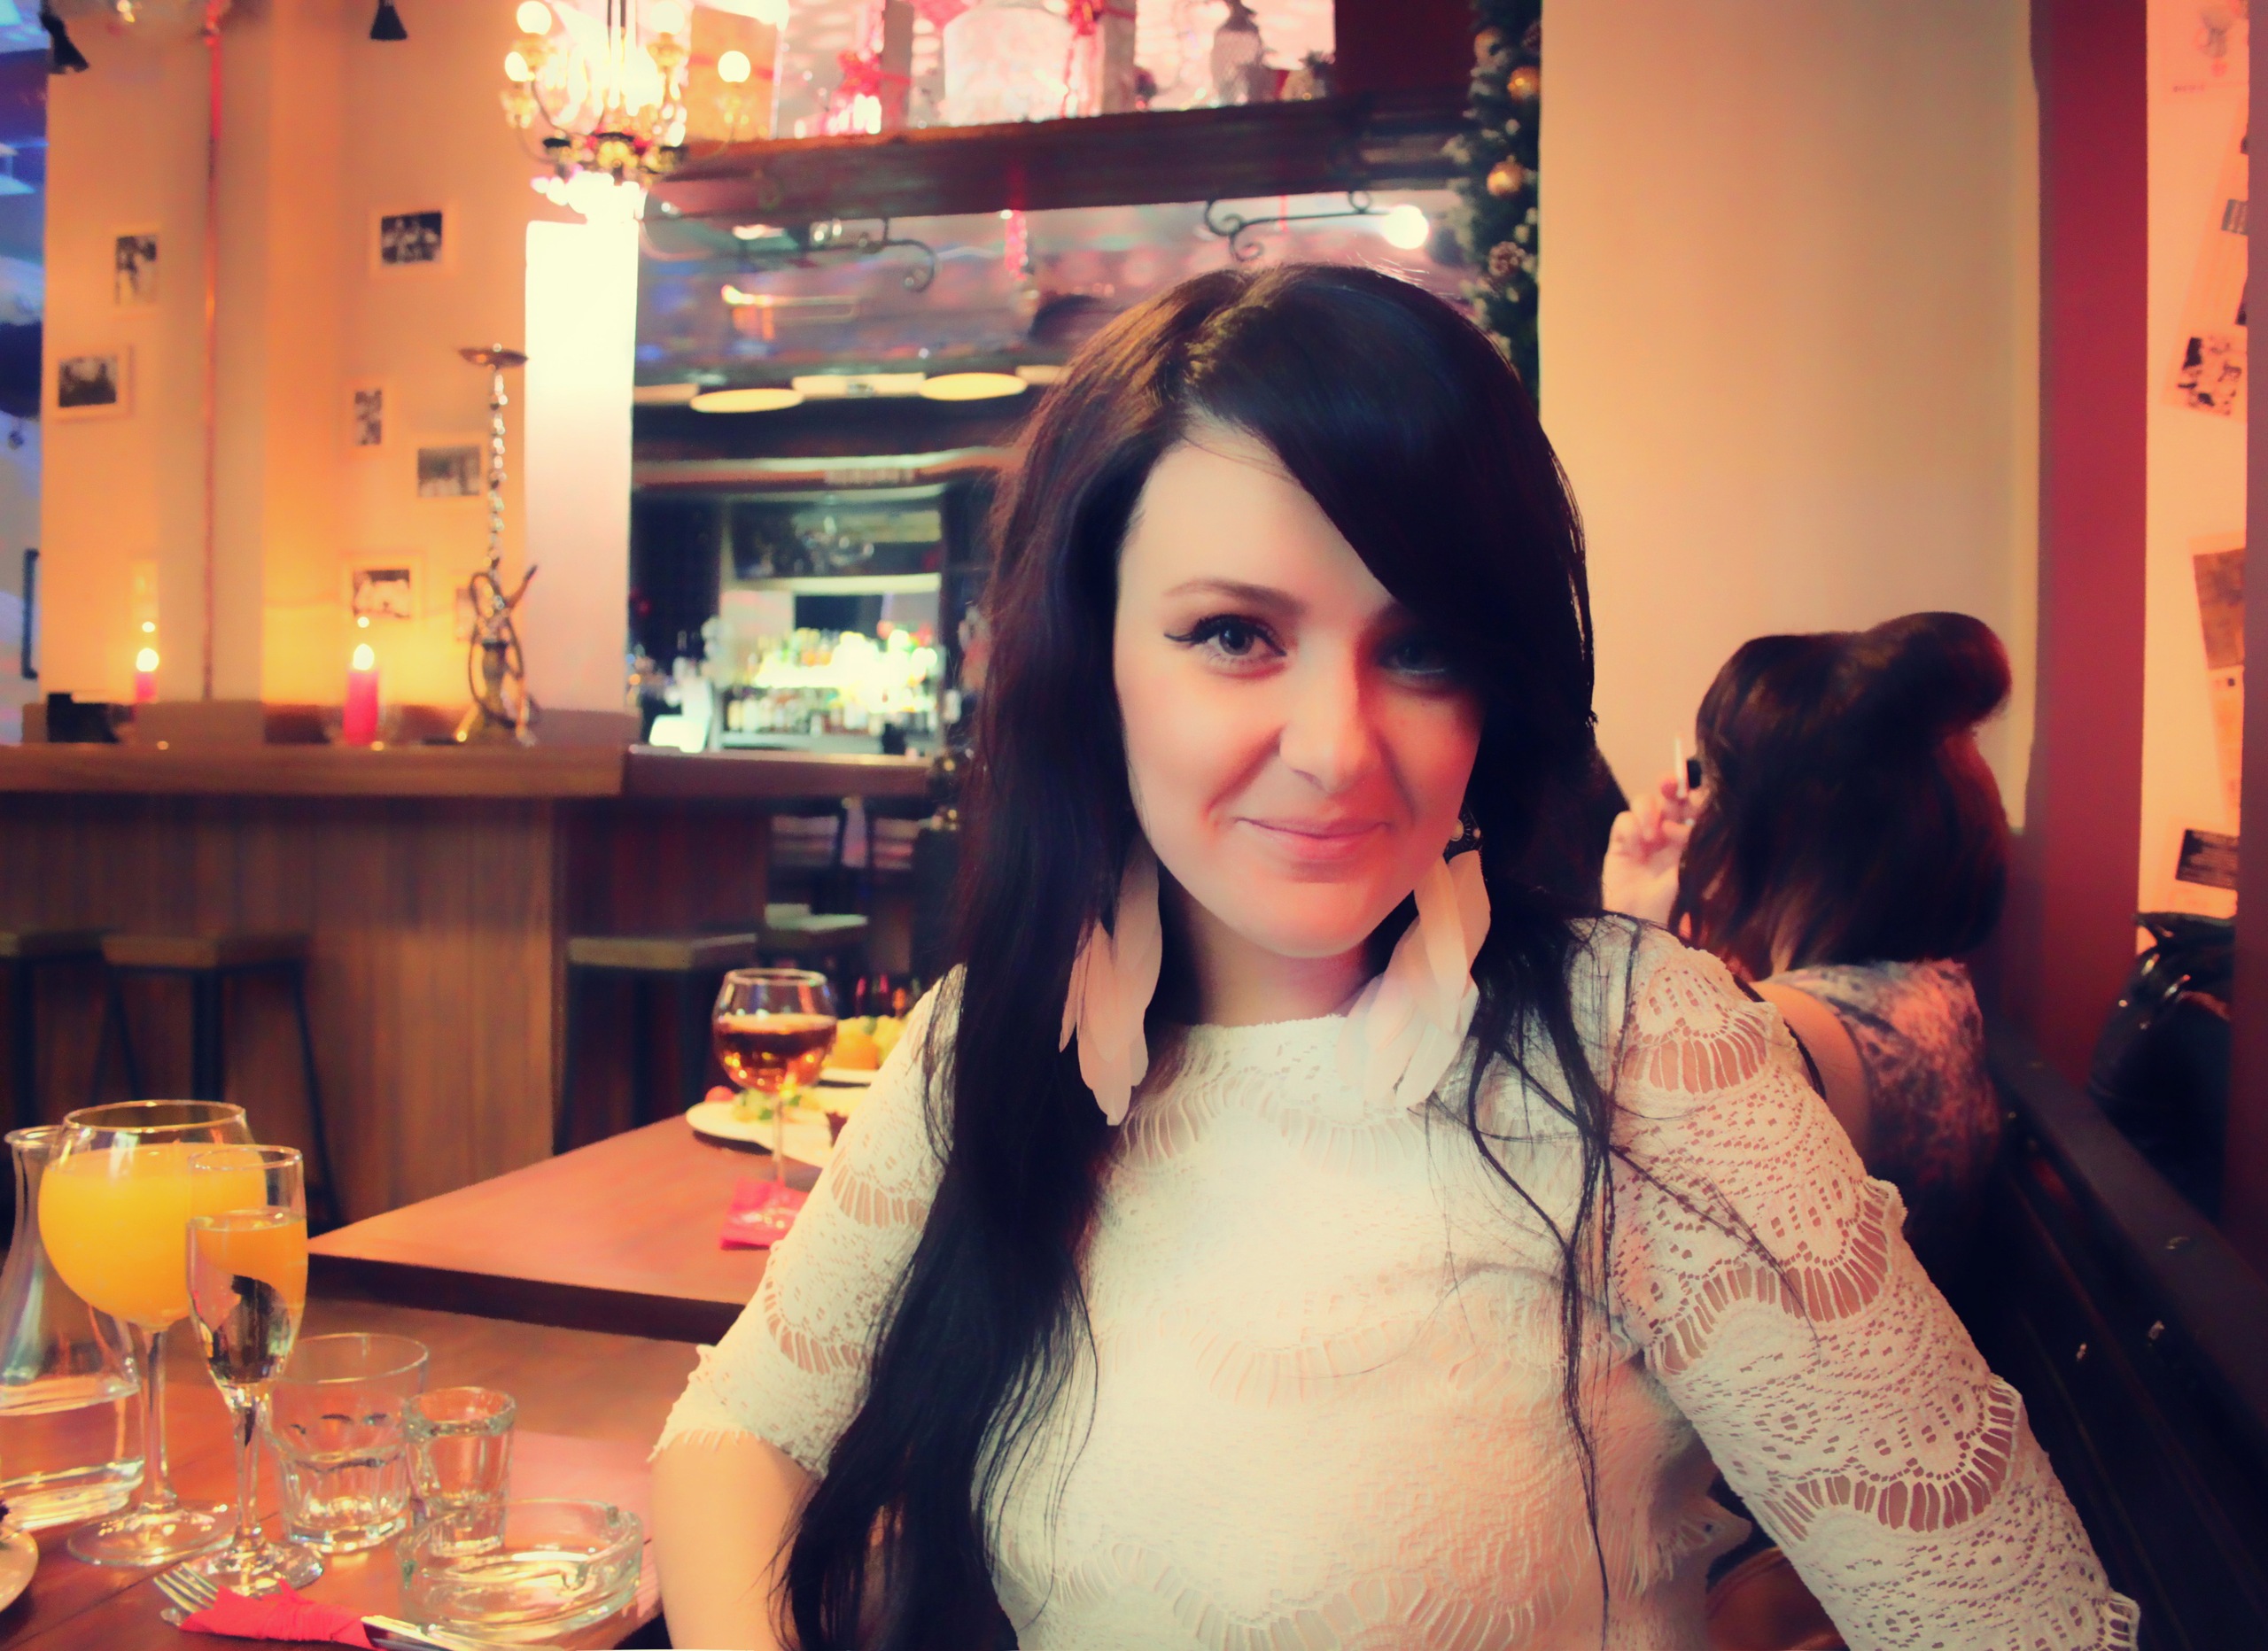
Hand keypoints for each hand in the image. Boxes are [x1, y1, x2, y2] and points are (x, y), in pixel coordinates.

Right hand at [1601, 771, 1705, 924]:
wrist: (1639, 924)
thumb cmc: (1671, 905)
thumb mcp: (1692, 874)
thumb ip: (1699, 847)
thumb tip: (1712, 819)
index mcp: (1689, 839)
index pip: (1694, 807)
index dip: (1696, 796)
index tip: (1698, 797)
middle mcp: (1667, 833)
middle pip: (1670, 797)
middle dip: (1671, 786)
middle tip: (1671, 784)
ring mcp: (1643, 835)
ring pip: (1645, 802)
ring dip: (1649, 812)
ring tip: (1652, 835)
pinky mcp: (1620, 842)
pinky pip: (1624, 820)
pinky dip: (1631, 829)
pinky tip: (1636, 848)